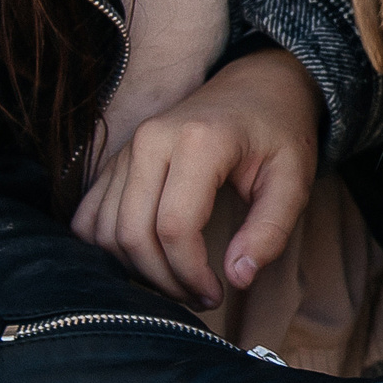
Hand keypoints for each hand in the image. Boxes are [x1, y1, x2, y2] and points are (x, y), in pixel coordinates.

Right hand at [73, 49, 321, 309]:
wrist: (255, 87)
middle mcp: (151, 140)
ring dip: (135, 270)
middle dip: (164, 280)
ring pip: (104, 231)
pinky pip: (89, 217)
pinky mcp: (114, 161)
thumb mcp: (294, 179)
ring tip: (177, 280)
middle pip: (133, 234)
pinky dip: (108, 250)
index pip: (175, 227)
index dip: (191, 274)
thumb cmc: (278, 134)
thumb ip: (271, 230)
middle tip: (199, 295)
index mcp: (199, 141)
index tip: (216, 293)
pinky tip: (146, 261)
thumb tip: (237, 278)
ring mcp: (126, 148)